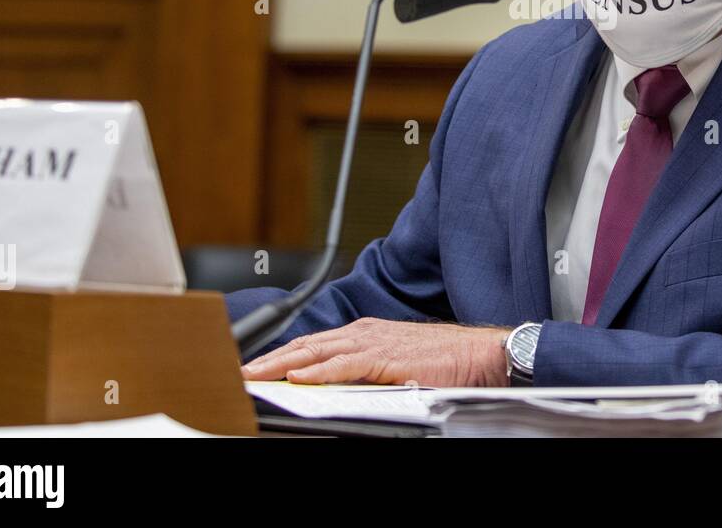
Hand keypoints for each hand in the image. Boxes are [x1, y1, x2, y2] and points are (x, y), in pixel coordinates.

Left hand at [240, 317, 511, 386]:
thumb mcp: (394, 363)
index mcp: (365, 334)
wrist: (481, 355)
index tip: (254, 367)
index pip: (312, 344)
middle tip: (240, 371)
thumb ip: (364, 371)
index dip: (281, 355)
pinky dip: (320, 370)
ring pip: (318, 352)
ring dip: (283, 363)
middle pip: (307, 345)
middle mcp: (364, 333)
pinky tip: (300, 377)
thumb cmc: (445, 361)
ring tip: (255, 374)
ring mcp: (374, 343)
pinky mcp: (387, 358)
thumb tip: (333, 387)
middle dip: (270, 358)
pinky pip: (346, 365)